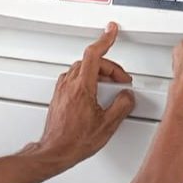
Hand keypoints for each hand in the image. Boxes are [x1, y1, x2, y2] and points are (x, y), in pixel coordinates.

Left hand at [36, 23, 135, 168]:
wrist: (55, 152)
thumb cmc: (75, 141)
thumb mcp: (108, 125)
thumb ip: (122, 105)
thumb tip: (127, 96)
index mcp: (82, 87)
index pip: (94, 54)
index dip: (105, 40)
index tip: (111, 31)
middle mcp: (69, 85)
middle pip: (90, 62)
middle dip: (109, 67)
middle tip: (121, 80)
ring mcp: (62, 90)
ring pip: (81, 69)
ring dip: (97, 73)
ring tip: (110, 87)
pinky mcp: (59, 96)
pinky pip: (74, 78)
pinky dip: (87, 79)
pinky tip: (94, 93)